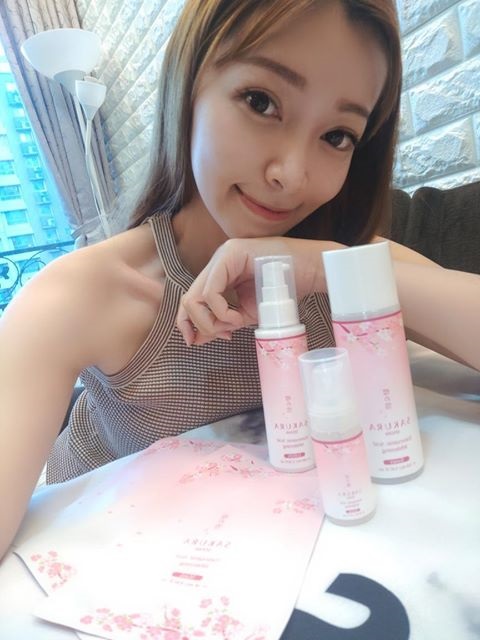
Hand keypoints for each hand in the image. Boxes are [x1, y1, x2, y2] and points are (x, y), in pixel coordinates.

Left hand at [176, 236, 341, 344]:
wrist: (313, 271)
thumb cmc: (286, 291)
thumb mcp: (248, 313)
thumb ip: (223, 323)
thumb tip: (196, 339)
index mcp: (220, 273)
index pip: (192, 300)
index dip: (190, 325)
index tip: (199, 342)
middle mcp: (217, 262)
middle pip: (188, 299)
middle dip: (200, 325)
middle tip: (225, 336)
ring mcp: (223, 256)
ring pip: (195, 297)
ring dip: (211, 321)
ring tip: (235, 326)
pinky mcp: (231, 255)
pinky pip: (211, 292)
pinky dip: (221, 312)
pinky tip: (239, 318)